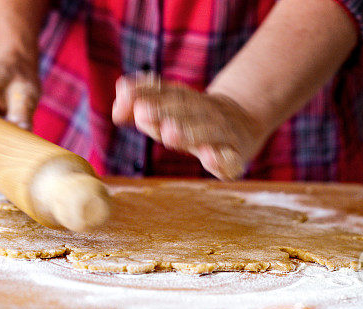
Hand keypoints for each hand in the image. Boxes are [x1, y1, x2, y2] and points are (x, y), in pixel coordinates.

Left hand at [111, 74, 266, 179]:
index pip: (167, 93)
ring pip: (208, 131)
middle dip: (164, 111)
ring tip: (169, 134)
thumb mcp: (168, 110)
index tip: (127, 97)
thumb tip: (117, 109)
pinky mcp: (236, 156)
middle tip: (142, 115)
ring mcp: (222, 134)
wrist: (244, 123)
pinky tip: (212, 160)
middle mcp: (205, 113)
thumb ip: (139, 106)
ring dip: (190, 132)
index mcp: (186, 102)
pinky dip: (223, 160)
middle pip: (186, 110)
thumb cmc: (194, 119)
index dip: (147, 94)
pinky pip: (232, 159)